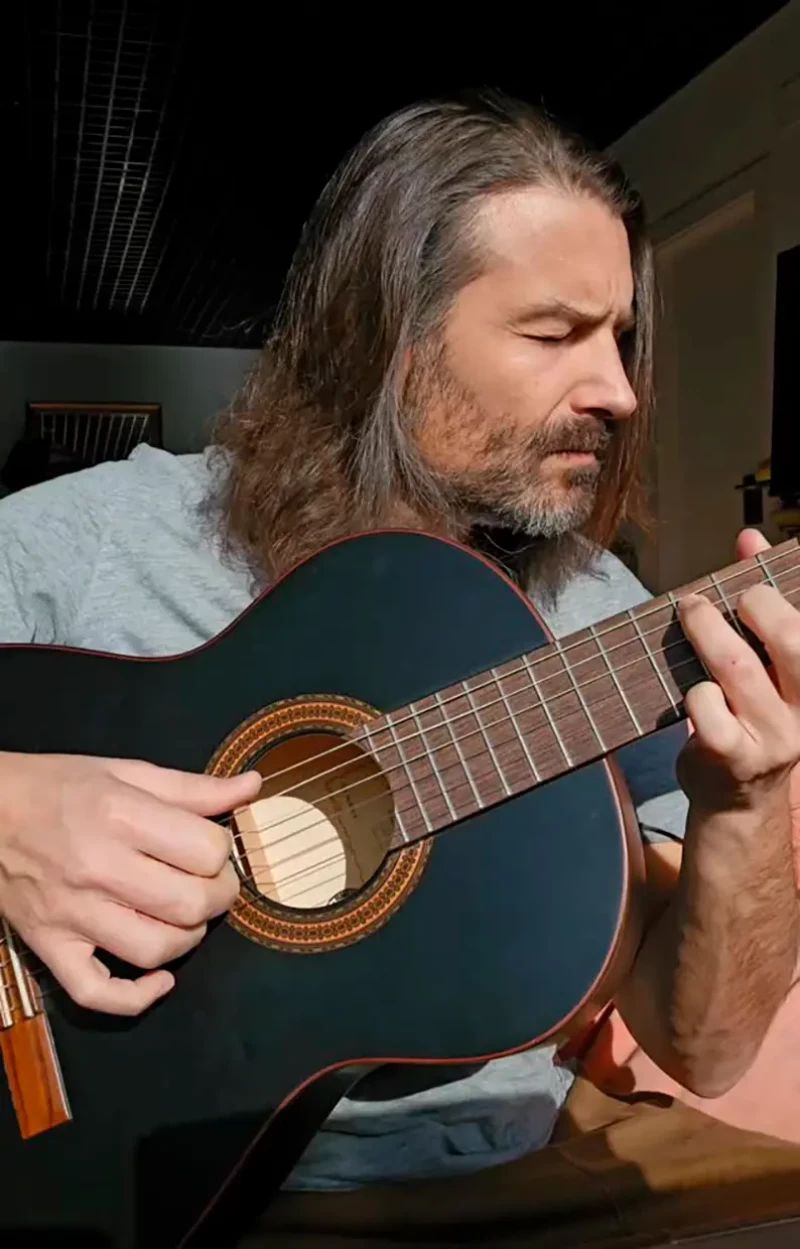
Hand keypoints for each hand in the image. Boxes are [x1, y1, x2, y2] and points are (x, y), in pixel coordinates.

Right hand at [0, 753, 260, 1015]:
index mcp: (119, 815)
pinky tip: (160, 979)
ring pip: (155, 949)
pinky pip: (96, 992)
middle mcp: (96, 867)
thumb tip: (252, 787)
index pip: (205, 851)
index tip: (212, 849)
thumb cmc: (57, 788)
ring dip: (189, 938)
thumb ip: (193, 788)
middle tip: (211, 885)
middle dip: (218, 897)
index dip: (223, 853)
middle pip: (189, 904)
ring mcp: (70, 913)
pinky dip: (136, 997)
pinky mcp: (49, 946)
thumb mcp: (126, 772)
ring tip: (185, 917)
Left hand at [676, 529, 799, 814]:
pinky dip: (695, 691)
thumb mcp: (767, 663)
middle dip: (754, 606)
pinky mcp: (733, 755)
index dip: (782, 592)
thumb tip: (749, 537)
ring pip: (736, 668)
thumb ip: (764, 602)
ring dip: (705, 634)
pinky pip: (706, 706)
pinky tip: (693, 691)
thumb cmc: (749, 716)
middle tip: (719, 597)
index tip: (753, 571)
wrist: (736, 801)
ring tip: (689, 613)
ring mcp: (773, 734)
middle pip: (790, 640)